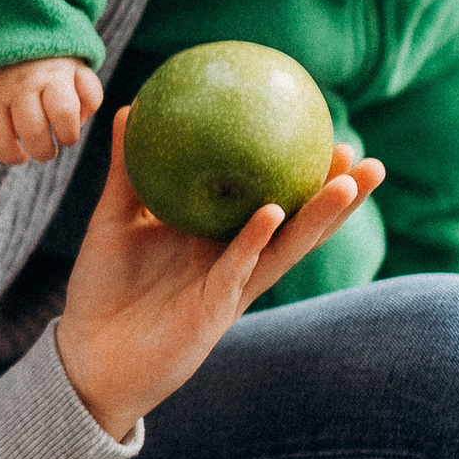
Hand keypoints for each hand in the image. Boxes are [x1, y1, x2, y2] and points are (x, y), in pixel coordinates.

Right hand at [0, 57, 102, 185]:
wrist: (7, 25)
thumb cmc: (49, 59)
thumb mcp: (77, 68)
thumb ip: (88, 95)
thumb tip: (77, 124)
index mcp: (50, 75)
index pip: (64, 114)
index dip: (69, 134)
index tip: (66, 136)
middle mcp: (18, 84)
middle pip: (32, 132)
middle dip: (44, 151)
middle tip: (47, 148)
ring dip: (13, 156)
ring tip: (22, 155)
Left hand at [53, 108, 384, 439]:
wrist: (88, 352)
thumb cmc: (104, 288)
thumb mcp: (114, 219)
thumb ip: (127, 171)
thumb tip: (131, 106)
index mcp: (219, 240)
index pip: (275, 200)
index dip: (304, 173)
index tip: (327, 131)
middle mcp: (235, 262)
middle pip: (299, 225)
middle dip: (338, 197)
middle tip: (370, 161)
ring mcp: (230, 287)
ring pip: (286, 248)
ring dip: (320, 216)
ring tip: (351, 182)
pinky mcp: (213, 311)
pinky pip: (238, 270)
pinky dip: (255, 241)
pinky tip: (273, 212)